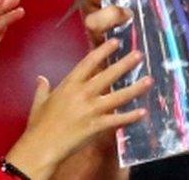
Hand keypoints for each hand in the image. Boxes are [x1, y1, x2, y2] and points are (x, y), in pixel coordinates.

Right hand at [4, 38, 151, 179]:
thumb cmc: (38, 125)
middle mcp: (83, 93)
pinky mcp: (97, 126)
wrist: (41, 147)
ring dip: (135, 88)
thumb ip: (42, 89)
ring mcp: (91, 109)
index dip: (103, 51)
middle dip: (125, 64)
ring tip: (149, 80)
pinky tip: (143, 112)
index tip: (116, 42)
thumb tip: (41, 78)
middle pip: (108, 75)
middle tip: (139, 54)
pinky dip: (130, 116)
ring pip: (118, 96)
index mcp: (69, 84)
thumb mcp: (39, 102)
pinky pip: (117, 120)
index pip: (89, 62)